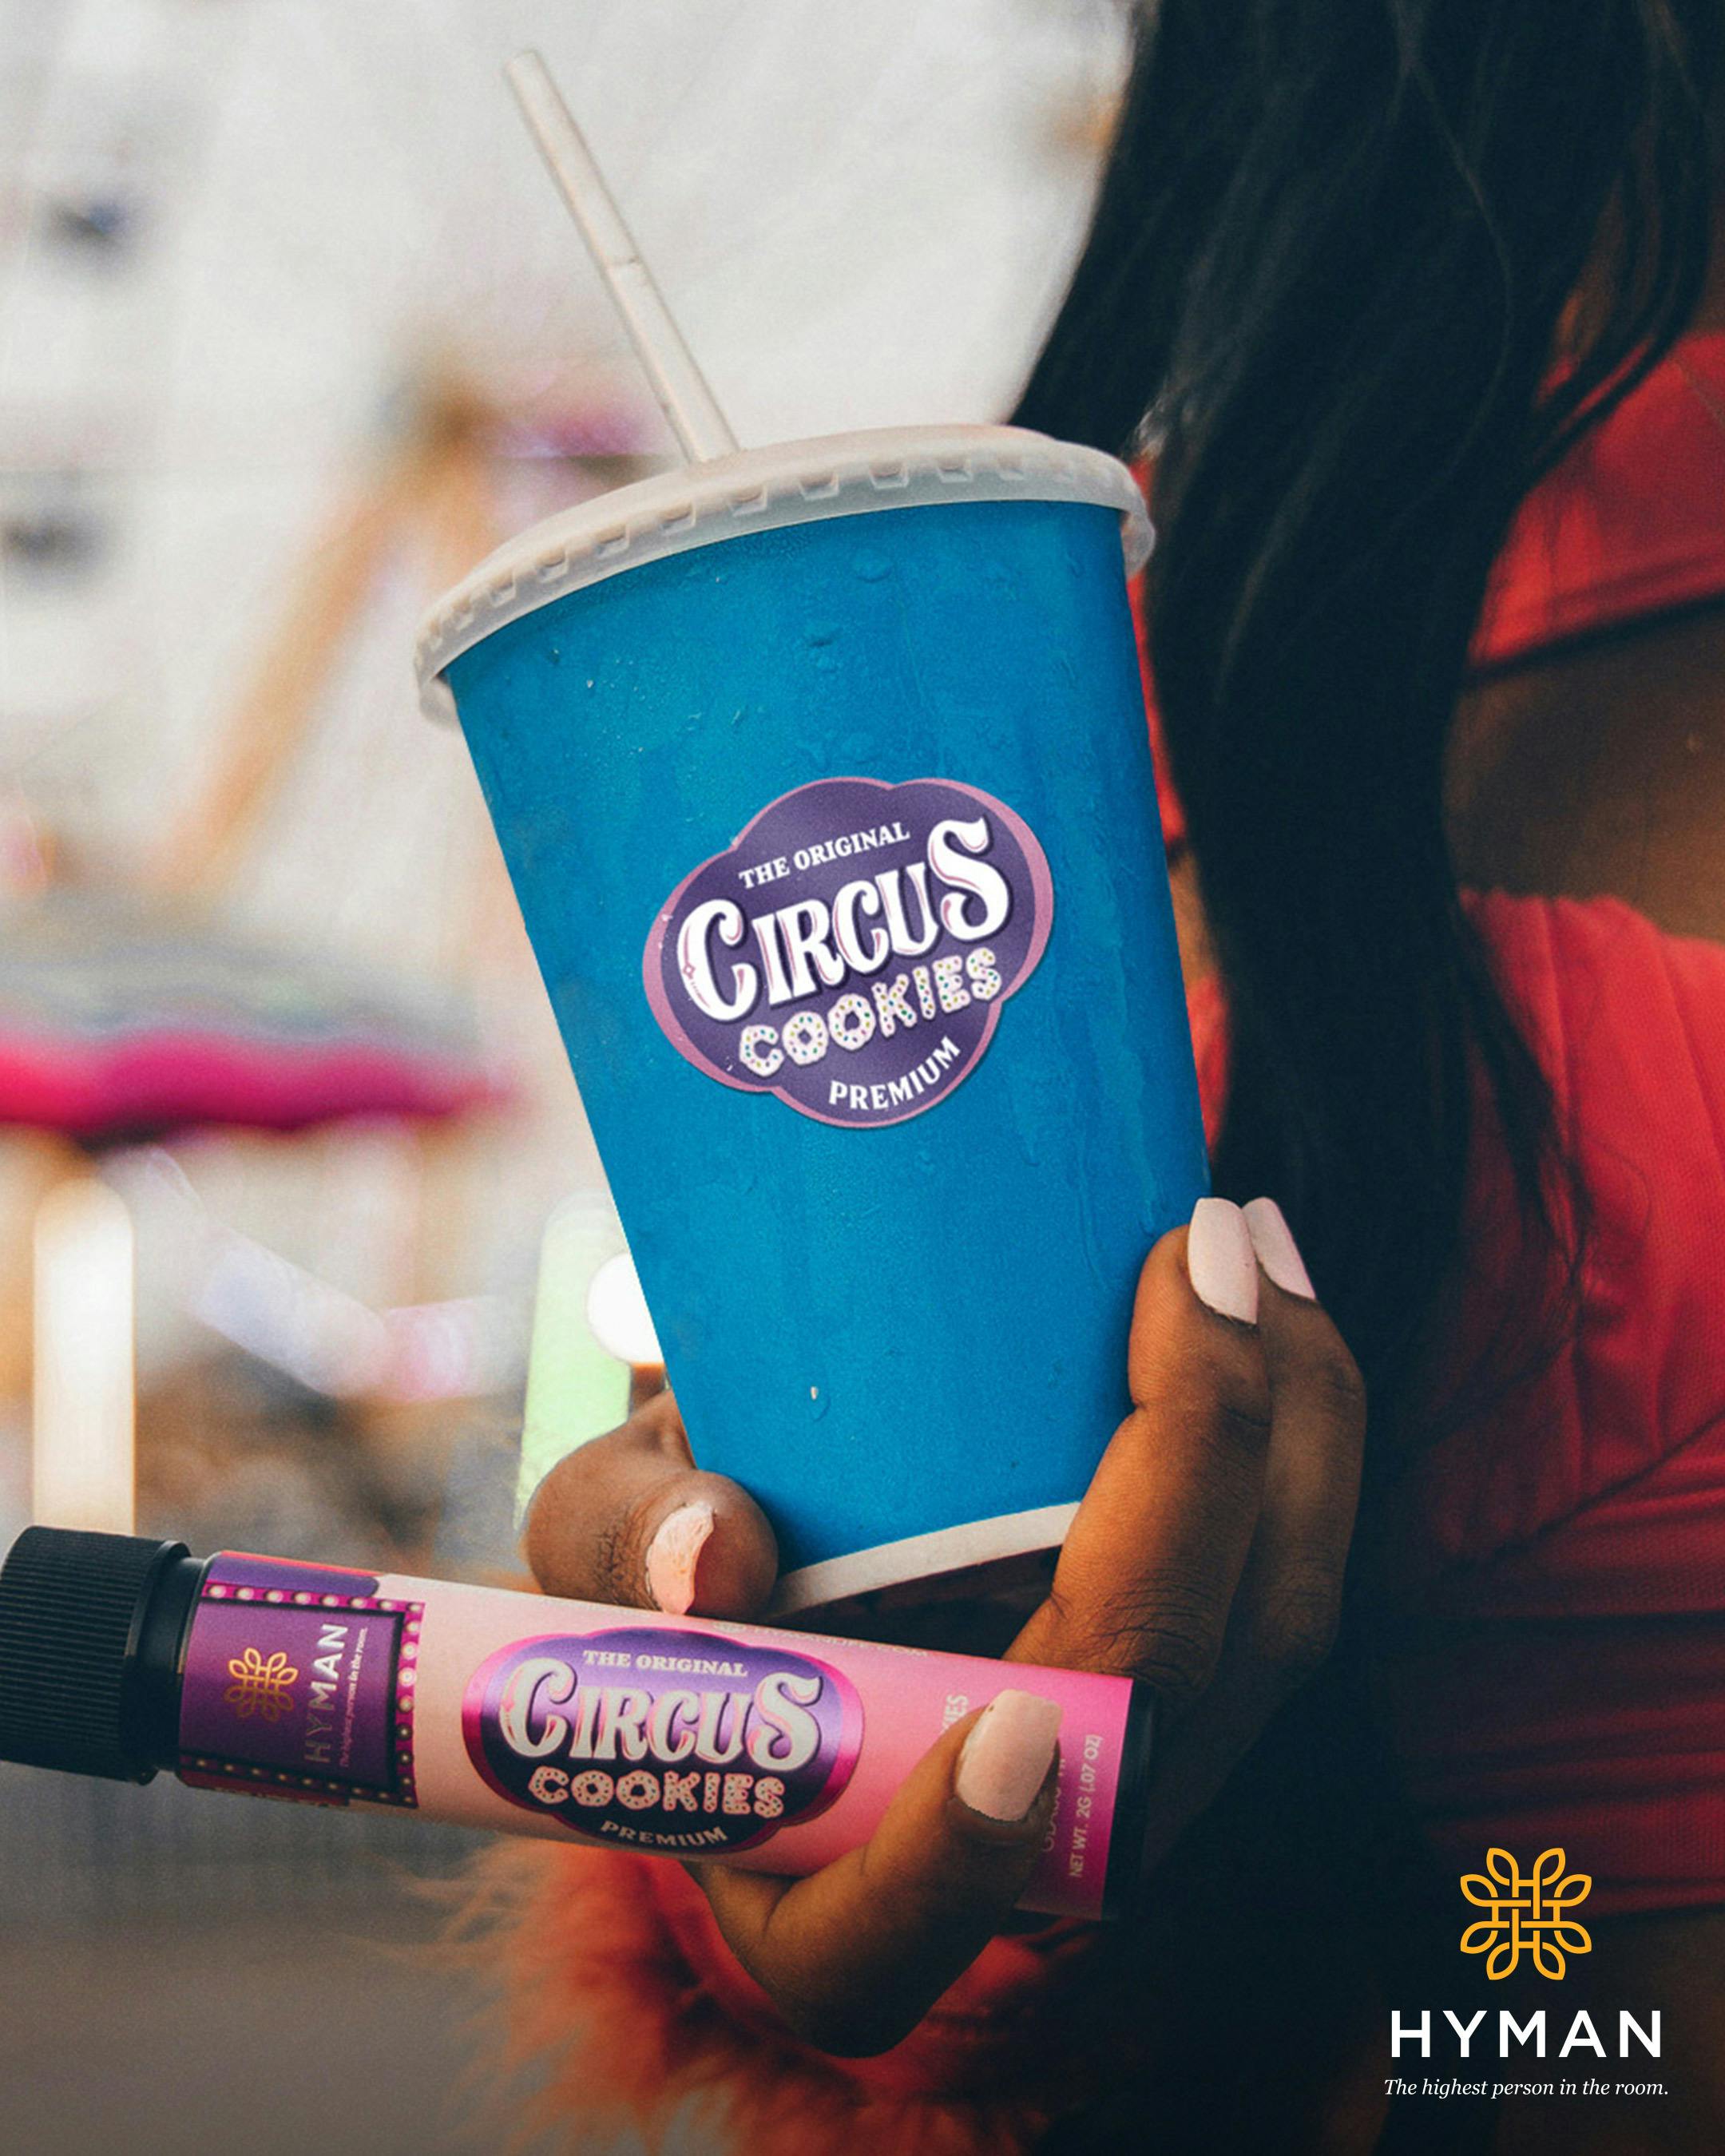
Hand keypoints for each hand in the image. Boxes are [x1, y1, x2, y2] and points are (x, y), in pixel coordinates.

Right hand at [524, 1195, 1364, 2054]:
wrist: (767, 1547)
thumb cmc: (668, 1573)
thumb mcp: (595, 1554)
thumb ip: (620, 1549)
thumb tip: (711, 1557)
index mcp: (821, 1897)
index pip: (889, 1939)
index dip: (959, 1859)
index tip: (1006, 1731)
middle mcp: (1009, 1860)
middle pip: (1149, 1725)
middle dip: (1210, 1476)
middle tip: (1195, 1255)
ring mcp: (1125, 1769)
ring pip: (1267, 1636)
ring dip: (1293, 1425)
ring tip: (1248, 1235)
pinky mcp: (1192, 1674)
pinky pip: (1285, 1571)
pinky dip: (1298, 1429)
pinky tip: (1266, 1295)